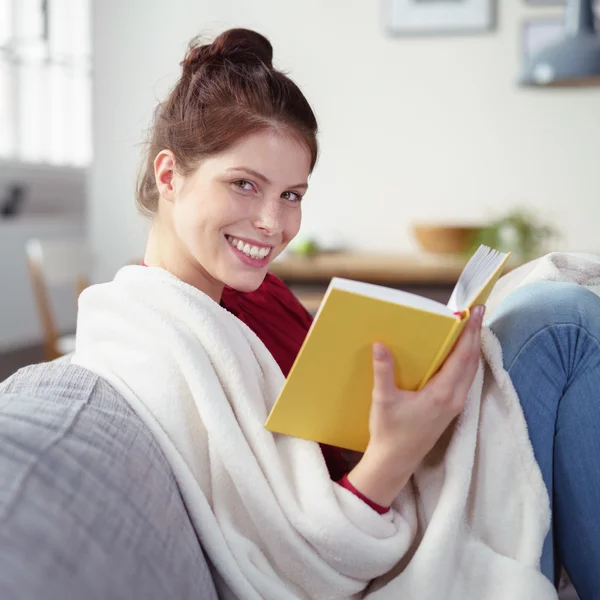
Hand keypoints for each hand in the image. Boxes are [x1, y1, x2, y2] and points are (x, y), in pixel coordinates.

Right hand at [347, 305, 485, 506]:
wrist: (395, 461)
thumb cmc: (389, 432)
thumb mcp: (383, 400)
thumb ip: (383, 371)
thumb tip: (380, 344)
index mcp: (442, 393)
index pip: (462, 356)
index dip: (470, 332)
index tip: (475, 312)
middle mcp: (455, 398)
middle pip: (472, 360)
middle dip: (474, 335)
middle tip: (475, 312)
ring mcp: (455, 405)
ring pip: (470, 370)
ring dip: (471, 347)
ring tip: (469, 327)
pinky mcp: (450, 409)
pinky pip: (464, 378)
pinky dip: (465, 361)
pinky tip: (457, 354)